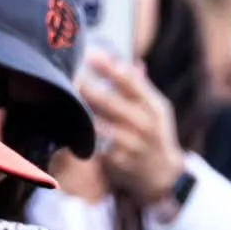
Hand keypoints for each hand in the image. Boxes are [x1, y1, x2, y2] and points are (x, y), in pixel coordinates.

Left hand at [79, 52, 185, 206]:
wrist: (164, 176)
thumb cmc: (155, 134)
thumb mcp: (155, 109)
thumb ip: (139, 86)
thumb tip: (121, 59)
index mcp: (154, 106)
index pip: (130, 82)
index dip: (108, 67)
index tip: (89, 53)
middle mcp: (145, 125)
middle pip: (111, 103)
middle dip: (88, 89)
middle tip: (69, 75)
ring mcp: (133, 146)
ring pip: (102, 127)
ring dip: (83, 113)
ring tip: (67, 100)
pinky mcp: (120, 163)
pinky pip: (98, 147)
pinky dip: (85, 136)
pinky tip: (72, 126)